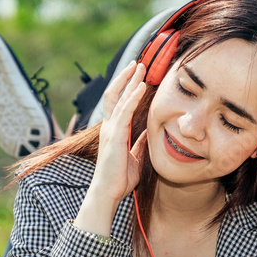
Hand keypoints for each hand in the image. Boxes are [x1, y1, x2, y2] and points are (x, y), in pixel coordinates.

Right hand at [88, 61, 148, 204]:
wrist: (108, 193)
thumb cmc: (119, 178)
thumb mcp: (134, 157)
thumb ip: (139, 143)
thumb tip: (148, 133)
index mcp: (114, 131)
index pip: (118, 103)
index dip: (126, 87)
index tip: (137, 74)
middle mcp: (109, 127)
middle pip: (115, 94)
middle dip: (126, 77)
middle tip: (138, 62)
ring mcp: (110, 130)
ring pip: (118, 98)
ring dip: (130, 81)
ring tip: (140, 67)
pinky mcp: (115, 136)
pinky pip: (124, 112)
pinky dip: (133, 98)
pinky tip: (141, 87)